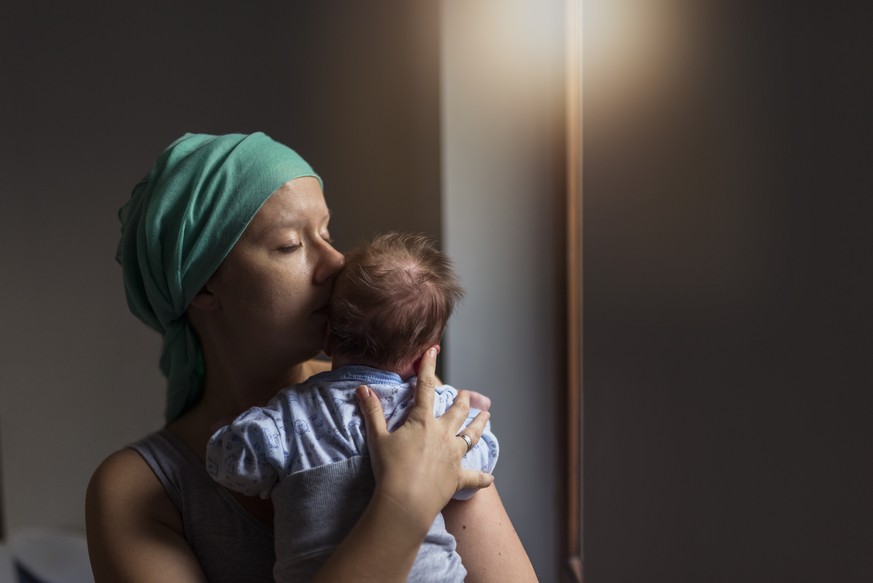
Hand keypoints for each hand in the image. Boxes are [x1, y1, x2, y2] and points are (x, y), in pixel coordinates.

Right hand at [356, 346, 492, 531]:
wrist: (405, 502)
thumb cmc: (389, 469)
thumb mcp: (377, 437)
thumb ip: (372, 412)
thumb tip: (362, 388)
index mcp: (423, 421)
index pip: (425, 387)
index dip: (428, 366)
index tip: (433, 350)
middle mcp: (443, 434)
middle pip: (457, 411)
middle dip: (463, 400)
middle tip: (467, 394)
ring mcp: (453, 455)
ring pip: (471, 435)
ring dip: (479, 425)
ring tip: (486, 416)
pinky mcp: (458, 478)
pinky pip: (474, 477)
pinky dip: (482, 478)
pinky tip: (490, 478)